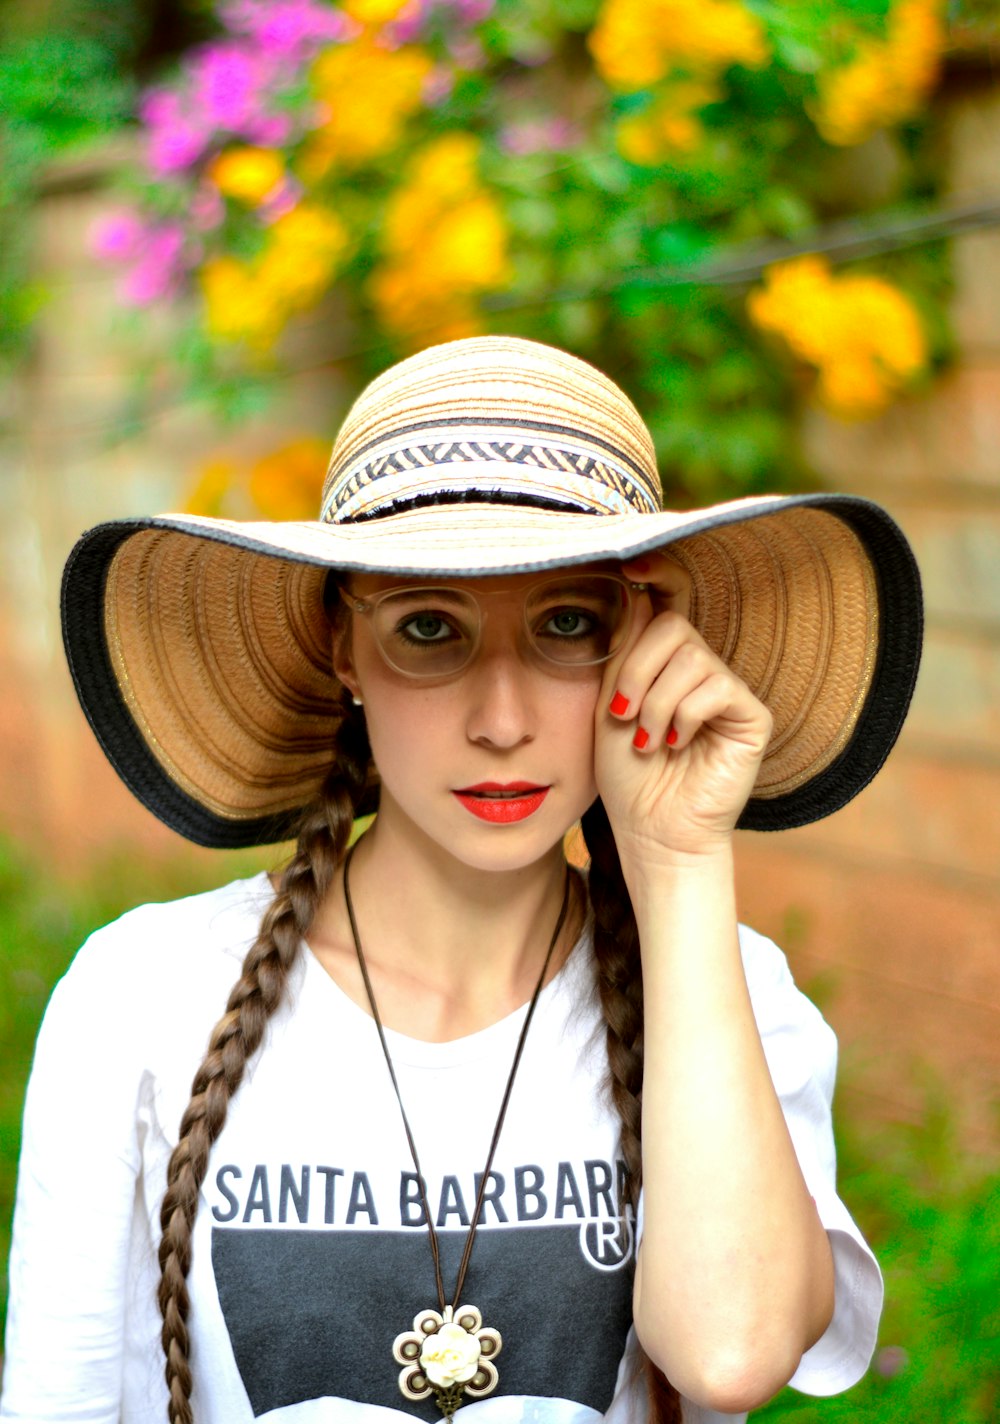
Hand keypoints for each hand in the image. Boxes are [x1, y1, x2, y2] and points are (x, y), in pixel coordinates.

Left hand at [594, 552, 772, 866]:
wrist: (650, 830)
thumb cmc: (626, 776)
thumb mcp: (609, 706)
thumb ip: (622, 654)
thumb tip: (637, 593)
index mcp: (666, 665)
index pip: (667, 606)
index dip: (657, 578)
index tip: (633, 566)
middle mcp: (702, 670)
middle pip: (671, 627)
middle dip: (636, 669)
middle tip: (623, 715)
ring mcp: (729, 691)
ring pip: (689, 657)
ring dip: (655, 702)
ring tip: (649, 740)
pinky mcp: (752, 714)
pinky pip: (715, 685)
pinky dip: (683, 715)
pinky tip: (676, 744)